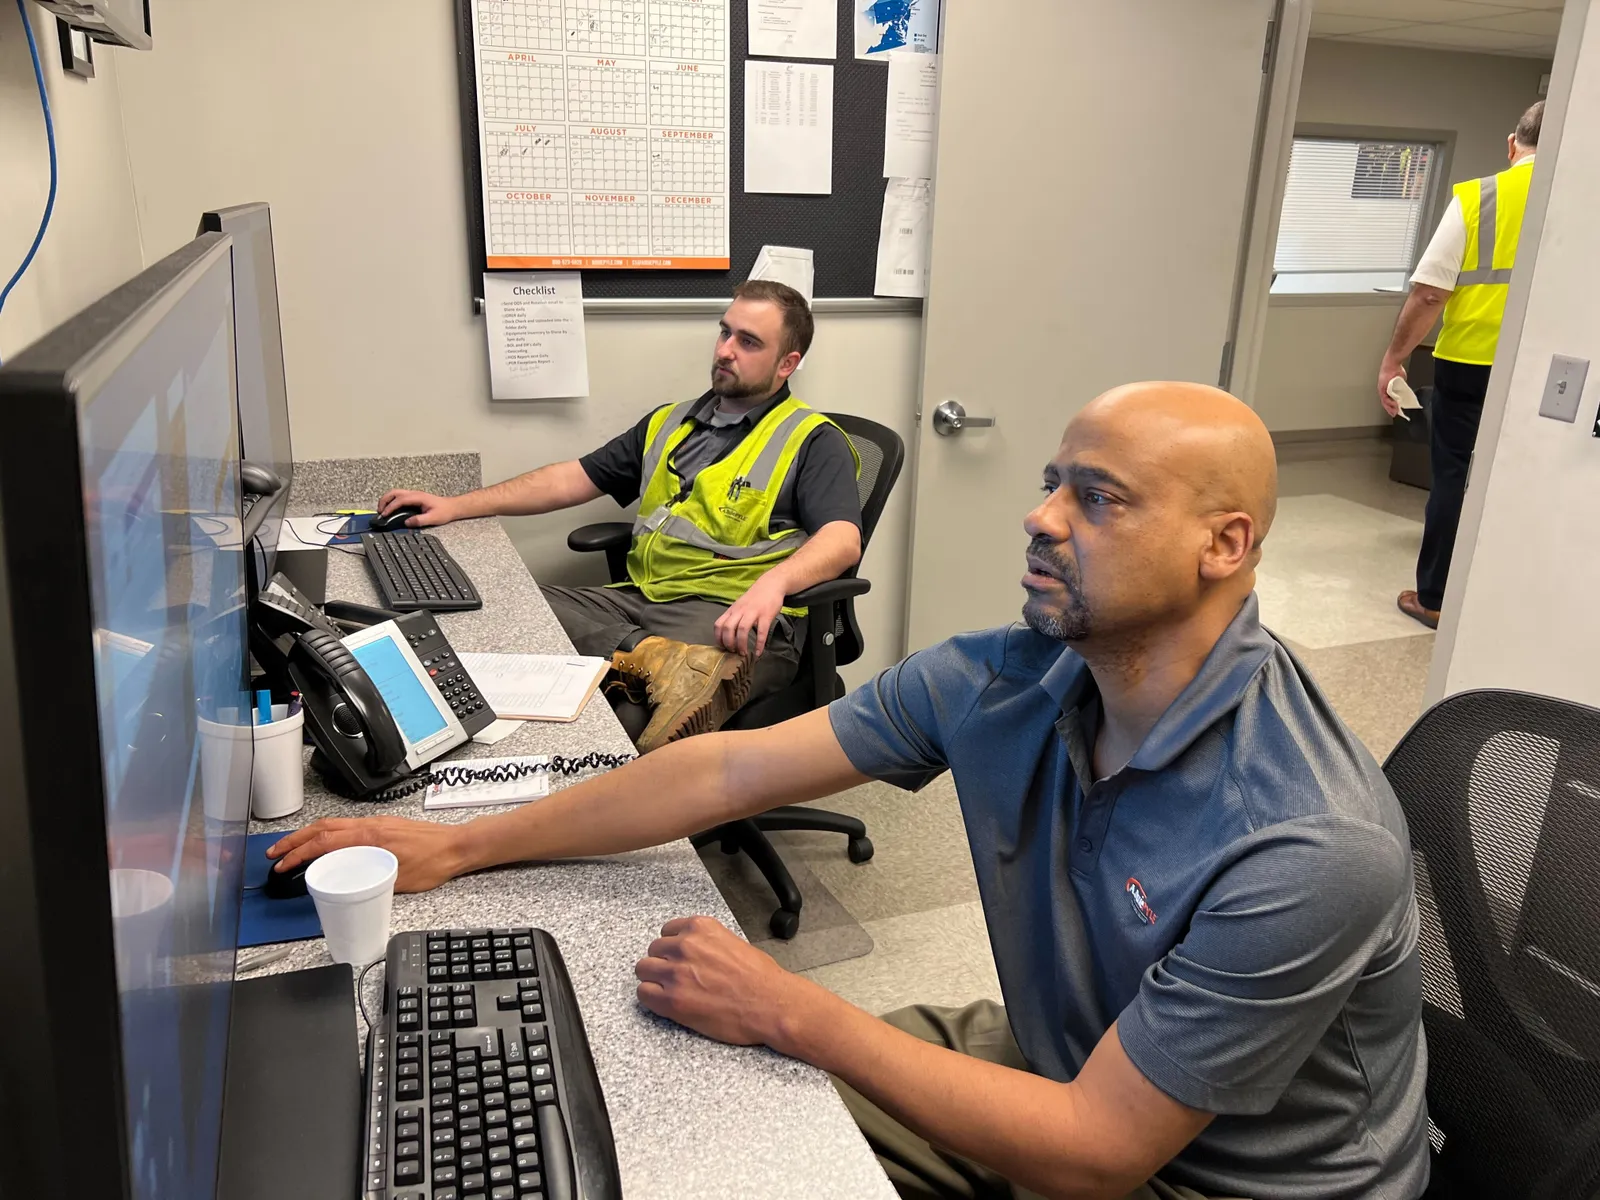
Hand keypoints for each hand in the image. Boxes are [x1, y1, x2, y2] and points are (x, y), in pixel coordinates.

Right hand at [267, 816, 472, 892]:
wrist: (457, 846)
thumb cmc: (434, 863)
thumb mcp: (397, 881)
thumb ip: (369, 880)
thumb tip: (345, 888)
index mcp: (370, 837)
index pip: (324, 842)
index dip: (298, 854)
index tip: (282, 865)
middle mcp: (370, 825)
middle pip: (321, 828)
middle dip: (294, 841)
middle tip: (275, 855)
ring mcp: (375, 822)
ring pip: (333, 824)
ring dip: (308, 835)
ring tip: (291, 849)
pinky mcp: (382, 825)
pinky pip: (347, 825)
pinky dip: (327, 833)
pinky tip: (323, 845)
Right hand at [377, 489, 460, 527]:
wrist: (452, 507)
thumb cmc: (444, 511)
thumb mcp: (433, 518)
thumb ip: (419, 520)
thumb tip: (407, 522)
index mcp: (418, 497)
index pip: (400, 500)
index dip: (390, 507)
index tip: (384, 514)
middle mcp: (414, 494)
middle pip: (394, 492)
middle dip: (384, 500)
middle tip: (379, 511)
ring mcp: (414, 494)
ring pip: (395, 493)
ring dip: (387, 500)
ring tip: (382, 510)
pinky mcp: (414, 497)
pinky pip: (399, 496)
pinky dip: (391, 501)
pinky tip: (390, 508)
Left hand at [634, 916, 817, 1048]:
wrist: (771, 1004)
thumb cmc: (761, 978)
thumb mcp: (734, 942)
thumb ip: (707, 943)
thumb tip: (695, 951)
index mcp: (701, 928)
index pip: (667, 931)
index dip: (672, 947)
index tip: (678, 957)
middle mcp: (685, 946)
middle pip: (653, 950)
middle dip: (663, 963)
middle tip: (677, 977)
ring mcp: (676, 973)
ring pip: (643, 970)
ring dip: (654, 980)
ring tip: (671, 991)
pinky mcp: (672, 1000)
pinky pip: (644, 993)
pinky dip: (652, 998)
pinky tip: (667, 1003)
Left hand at [714, 575, 786, 657]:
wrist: (771, 584)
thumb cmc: (755, 597)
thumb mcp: (740, 605)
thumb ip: (734, 617)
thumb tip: (728, 635)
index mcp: (732, 610)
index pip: (719, 624)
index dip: (718, 638)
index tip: (723, 647)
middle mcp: (740, 611)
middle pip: (728, 628)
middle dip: (729, 643)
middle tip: (733, 652)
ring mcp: (753, 612)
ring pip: (742, 629)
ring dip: (741, 644)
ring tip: (744, 653)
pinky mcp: (766, 615)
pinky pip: (761, 632)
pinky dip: (759, 644)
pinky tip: (759, 652)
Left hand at [1377, 361, 1405, 416]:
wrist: (1393, 363)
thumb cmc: (1396, 369)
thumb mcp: (1400, 380)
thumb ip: (1400, 386)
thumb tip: (1403, 391)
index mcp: (1386, 388)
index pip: (1387, 399)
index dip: (1391, 406)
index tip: (1395, 410)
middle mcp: (1382, 389)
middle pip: (1385, 402)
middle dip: (1390, 409)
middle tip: (1395, 414)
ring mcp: (1381, 389)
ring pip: (1384, 401)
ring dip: (1390, 407)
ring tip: (1395, 411)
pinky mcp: (1382, 387)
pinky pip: (1385, 397)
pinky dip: (1389, 402)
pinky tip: (1394, 405)